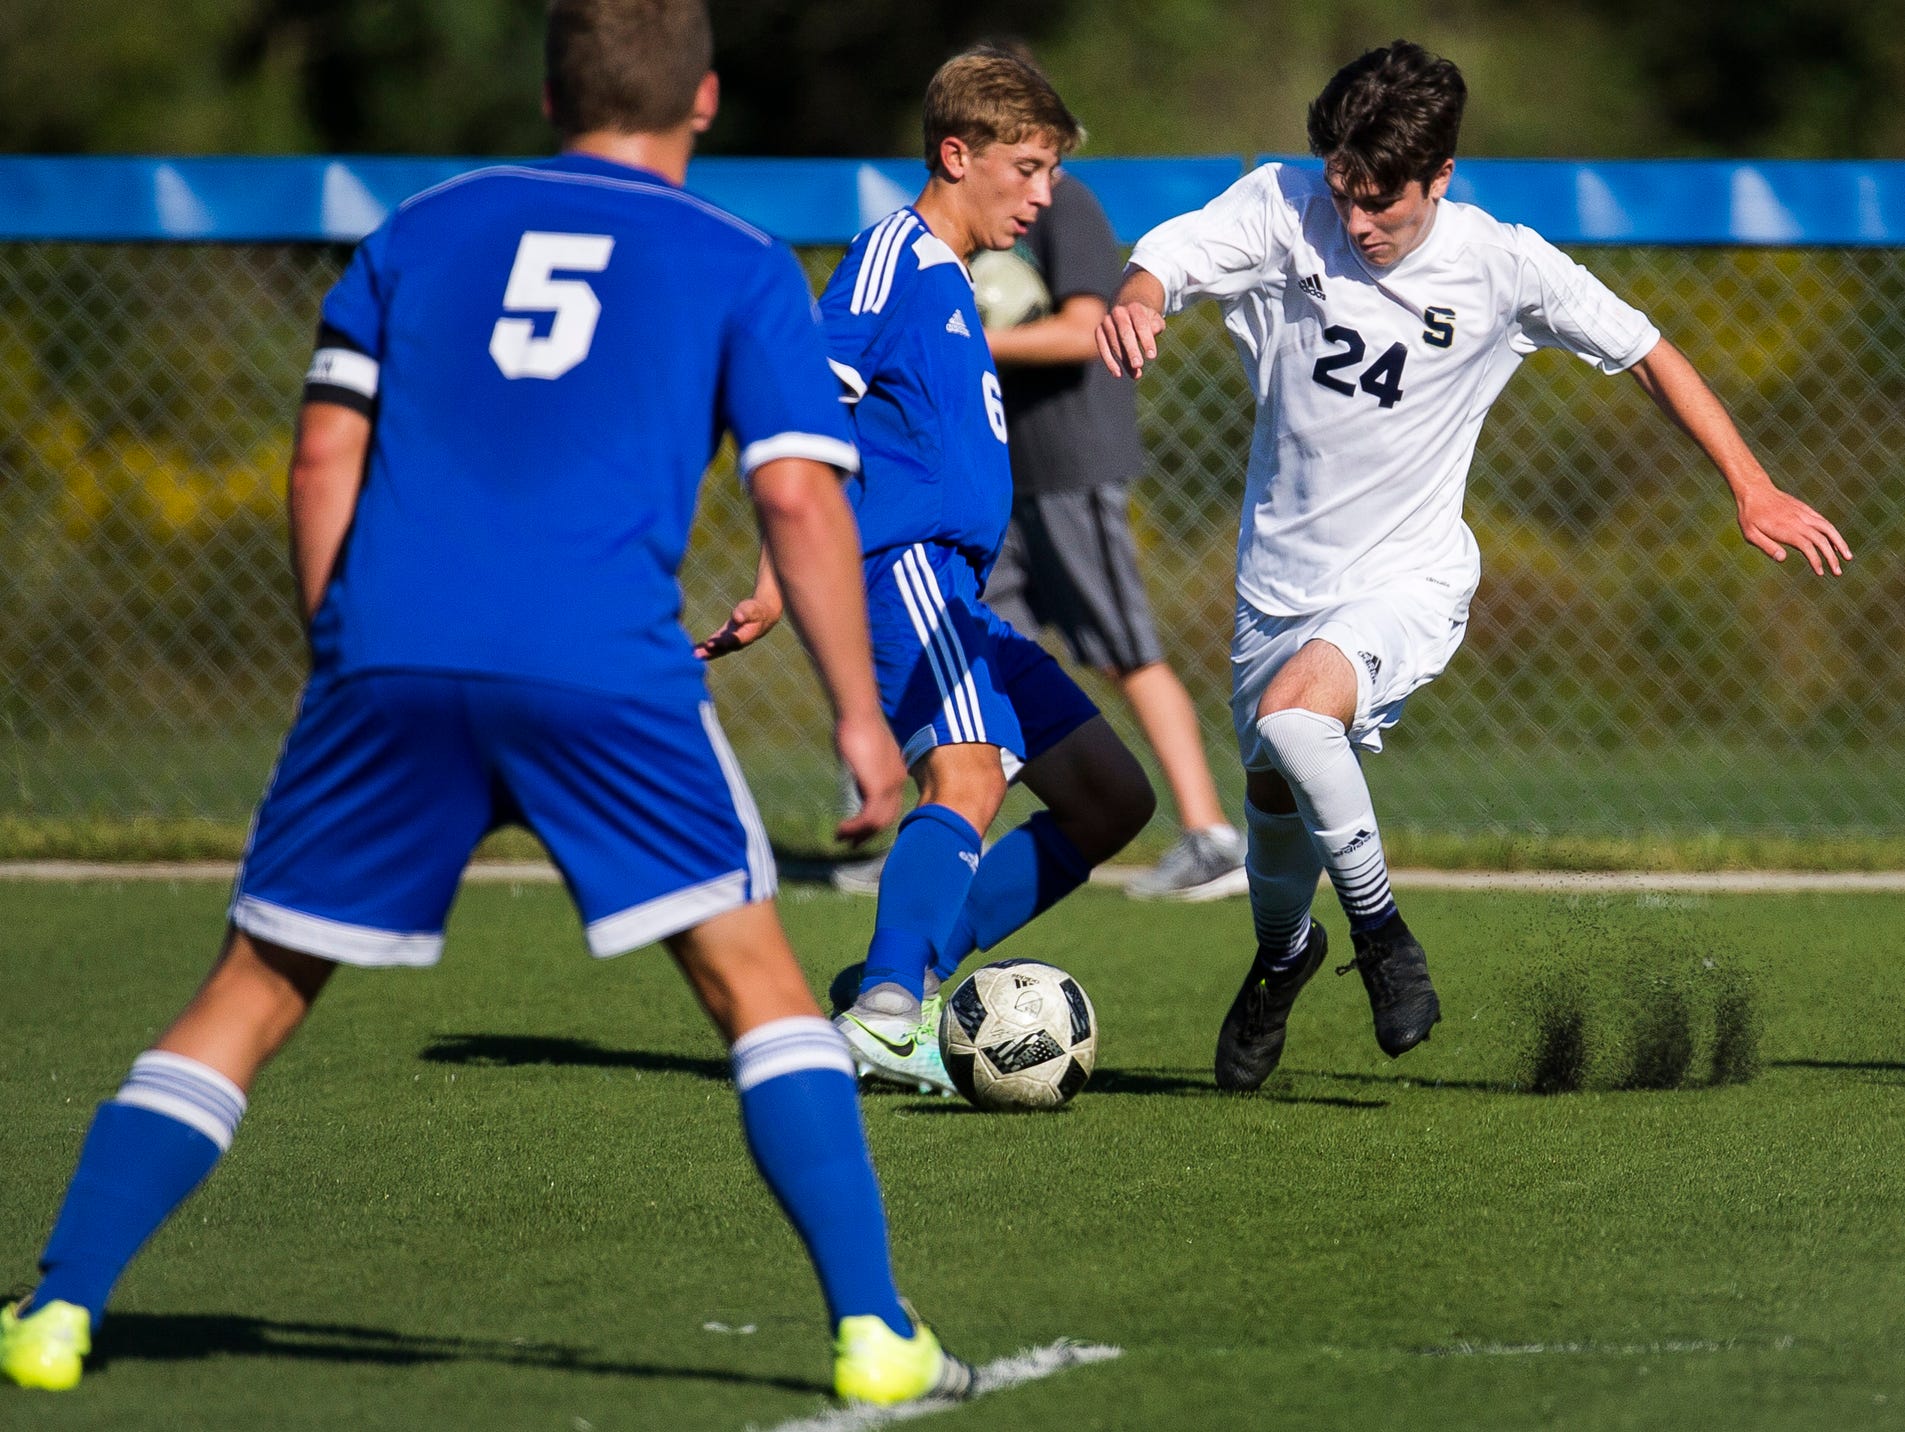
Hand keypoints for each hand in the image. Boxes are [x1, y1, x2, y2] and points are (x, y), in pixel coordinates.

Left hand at [694, 596, 780, 659]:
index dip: (722, 642)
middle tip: (696, 655)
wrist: (761, 616)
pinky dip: (704, 648)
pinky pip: (714, 646)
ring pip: (717, 650)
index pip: (733, 641)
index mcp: (746, 636)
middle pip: (723, 649)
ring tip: (692, 655)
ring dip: (705, 653)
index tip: (710, 643)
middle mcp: (738, 642)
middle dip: (710, 652)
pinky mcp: (724, 640)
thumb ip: (745, 612)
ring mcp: (731, 643)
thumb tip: (737, 617)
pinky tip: (693, 650)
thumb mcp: (753, 608)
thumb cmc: (756, 610)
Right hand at [834, 711, 905, 845]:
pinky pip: (868, 817)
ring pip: (878, 822)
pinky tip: (842, 829)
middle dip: (868, 834)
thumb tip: (855, 779)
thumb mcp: (863, 753)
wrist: (859, 714)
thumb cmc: (856, 726)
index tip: (859, 829)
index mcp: (896, 773)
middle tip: (850, 843)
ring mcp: (890, 786)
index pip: (890, 805)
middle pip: (887, 817)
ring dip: (858, 833)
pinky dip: (855, 828)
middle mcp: (898, 782)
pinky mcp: (877, 788)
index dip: (875, 821)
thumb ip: (862, 769)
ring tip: (841, 837)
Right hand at [1096, 301, 1165, 378]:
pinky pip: (1102, 348)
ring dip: (1124, 361)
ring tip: (1135, 375)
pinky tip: (1118, 373)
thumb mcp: (1155, 320)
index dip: (1147, 341)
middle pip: (1125, 333)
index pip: (1141, 325)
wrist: (1127, 311)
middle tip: (1138, 365)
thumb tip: (1153, 332)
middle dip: (1132, 350)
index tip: (1152, 357)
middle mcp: (1119, 312)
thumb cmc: (1145, 320)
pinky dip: (1109, 362)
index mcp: (1134, 308)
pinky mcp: (1099, 331)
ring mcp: (1107, 321)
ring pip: (1114, 343)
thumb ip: (1156, 325)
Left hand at [1736, 485, 1850, 575]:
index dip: (1816, 560)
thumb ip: (1766, 546)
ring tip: (1848, 556)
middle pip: (1822, 540)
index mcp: (1787, 529)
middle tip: (1838, 572)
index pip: (1808, 546)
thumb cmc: (1750, 515)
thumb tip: (1783, 558)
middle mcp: (1799, 521)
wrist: (1755, 490)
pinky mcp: (1805, 509)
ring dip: (1840, 543)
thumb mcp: (1750, 533)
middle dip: (1832, 557)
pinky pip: (1823, 521)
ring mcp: (1804, 514)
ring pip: (1828, 528)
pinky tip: (1836, 542)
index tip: (1820, 573)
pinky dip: (1832, 532)